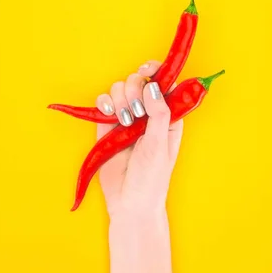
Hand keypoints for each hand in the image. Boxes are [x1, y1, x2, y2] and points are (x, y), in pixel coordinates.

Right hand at [95, 61, 183, 219]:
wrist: (129, 203)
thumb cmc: (152, 178)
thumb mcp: (160, 145)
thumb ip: (159, 114)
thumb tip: (153, 86)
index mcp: (168, 115)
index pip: (164, 83)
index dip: (156, 71)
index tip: (147, 69)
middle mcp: (148, 113)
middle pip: (139, 81)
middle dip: (134, 89)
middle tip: (135, 111)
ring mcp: (127, 117)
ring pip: (120, 88)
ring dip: (120, 99)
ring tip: (123, 122)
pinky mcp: (107, 125)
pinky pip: (103, 102)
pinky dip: (104, 102)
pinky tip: (108, 114)